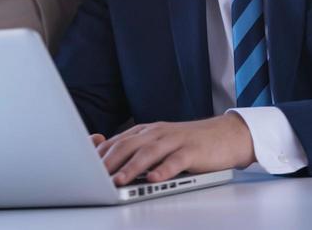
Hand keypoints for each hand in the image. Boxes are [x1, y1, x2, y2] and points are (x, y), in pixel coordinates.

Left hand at [94, 115, 254, 185]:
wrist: (226, 135)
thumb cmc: (189, 143)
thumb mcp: (160, 143)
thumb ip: (137, 149)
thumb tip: (108, 159)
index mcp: (148, 131)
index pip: (119, 141)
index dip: (102, 154)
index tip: (85, 167)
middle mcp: (158, 132)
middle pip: (129, 145)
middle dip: (110, 161)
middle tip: (96, 177)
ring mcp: (175, 140)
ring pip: (149, 152)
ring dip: (132, 167)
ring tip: (119, 180)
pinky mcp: (192, 151)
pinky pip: (176, 161)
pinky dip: (163, 170)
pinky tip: (154, 179)